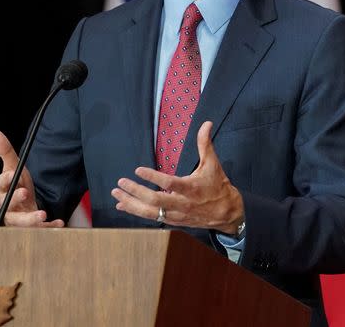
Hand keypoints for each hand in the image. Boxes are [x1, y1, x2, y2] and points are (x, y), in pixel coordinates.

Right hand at [0, 130, 64, 227]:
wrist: (23, 204)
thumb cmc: (16, 183)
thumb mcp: (14, 166)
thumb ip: (6, 151)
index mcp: (4, 189)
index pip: (2, 183)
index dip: (6, 179)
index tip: (13, 174)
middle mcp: (8, 206)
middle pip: (8, 204)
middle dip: (16, 198)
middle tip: (25, 192)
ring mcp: (18, 219)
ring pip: (20, 222)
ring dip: (31, 219)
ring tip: (42, 214)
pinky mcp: (30, 228)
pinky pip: (39, 230)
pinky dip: (49, 227)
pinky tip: (59, 223)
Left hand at [111, 121, 243, 233]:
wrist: (228, 213)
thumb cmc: (218, 186)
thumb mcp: (213, 164)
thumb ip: (205, 144)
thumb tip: (206, 123)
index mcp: (191, 188)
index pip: (169, 184)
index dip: (153, 178)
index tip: (138, 170)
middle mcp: (182, 204)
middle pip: (155, 201)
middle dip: (136, 192)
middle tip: (121, 183)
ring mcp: (176, 215)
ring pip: (150, 213)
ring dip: (131, 204)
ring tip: (116, 194)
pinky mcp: (173, 221)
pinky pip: (151, 218)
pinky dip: (136, 211)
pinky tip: (123, 205)